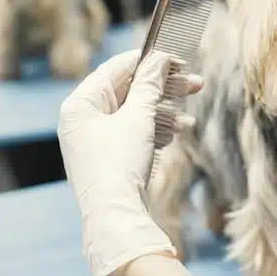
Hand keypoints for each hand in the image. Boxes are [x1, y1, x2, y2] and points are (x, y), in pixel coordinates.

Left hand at [58, 50, 202, 275]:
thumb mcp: (138, 118)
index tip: (177, 59)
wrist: (115, 216)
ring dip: (165, 112)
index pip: (117, 69)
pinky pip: (135, 132)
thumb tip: (159, 59)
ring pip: (136, 113)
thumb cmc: (119, 163)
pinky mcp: (111, 156)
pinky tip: (179, 131)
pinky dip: (157, 129)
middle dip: (164, 89)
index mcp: (81, 104)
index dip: (149, 61)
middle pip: (130, 91)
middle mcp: (85, 119)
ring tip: (189, 117)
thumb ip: (150, 85)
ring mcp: (97, 139)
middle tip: (195, 82)